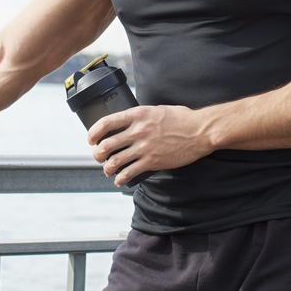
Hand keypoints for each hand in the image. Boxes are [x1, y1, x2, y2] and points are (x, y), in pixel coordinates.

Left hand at [87, 105, 211, 187]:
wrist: (200, 131)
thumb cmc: (181, 118)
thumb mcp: (157, 109)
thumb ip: (141, 115)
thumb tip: (129, 121)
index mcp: (137, 114)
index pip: (106, 123)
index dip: (93, 132)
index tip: (91, 139)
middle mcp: (138, 130)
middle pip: (107, 145)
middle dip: (98, 153)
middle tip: (98, 156)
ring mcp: (144, 147)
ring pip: (115, 161)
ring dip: (107, 168)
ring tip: (108, 169)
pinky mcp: (152, 161)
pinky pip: (129, 172)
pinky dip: (120, 178)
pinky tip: (119, 180)